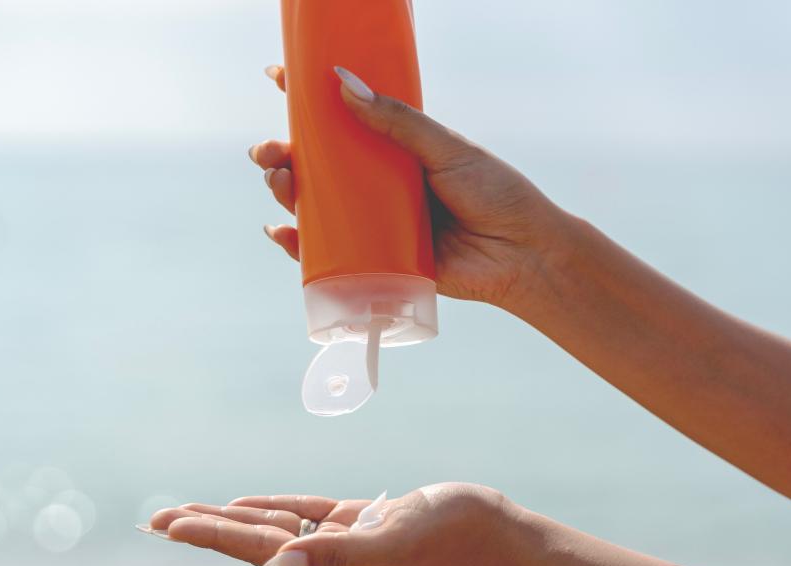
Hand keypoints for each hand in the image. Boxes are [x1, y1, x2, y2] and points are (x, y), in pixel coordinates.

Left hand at [146, 482, 518, 565]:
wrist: (492, 530)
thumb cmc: (448, 534)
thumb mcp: (393, 542)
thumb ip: (337, 552)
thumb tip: (279, 564)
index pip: (258, 552)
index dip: (211, 536)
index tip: (168, 526)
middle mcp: (330, 565)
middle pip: (254, 544)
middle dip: (204, 530)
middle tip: (154, 520)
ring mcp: (343, 544)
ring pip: (273, 529)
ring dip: (229, 519)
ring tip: (185, 513)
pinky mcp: (358, 525)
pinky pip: (304, 516)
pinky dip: (273, 508)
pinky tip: (245, 505)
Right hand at [250, 65, 576, 309]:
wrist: (521, 255)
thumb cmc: (494, 194)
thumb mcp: (446, 148)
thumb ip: (398, 122)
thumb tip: (345, 86)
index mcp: (395, 150)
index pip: (344, 119)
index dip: (308, 100)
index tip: (279, 79)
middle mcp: (380, 185)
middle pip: (319, 166)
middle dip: (284, 155)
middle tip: (268, 152)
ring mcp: (376, 223)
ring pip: (317, 207)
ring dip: (287, 194)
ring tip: (280, 182)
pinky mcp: (378, 262)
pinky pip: (330, 254)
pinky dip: (300, 246)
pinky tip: (282, 233)